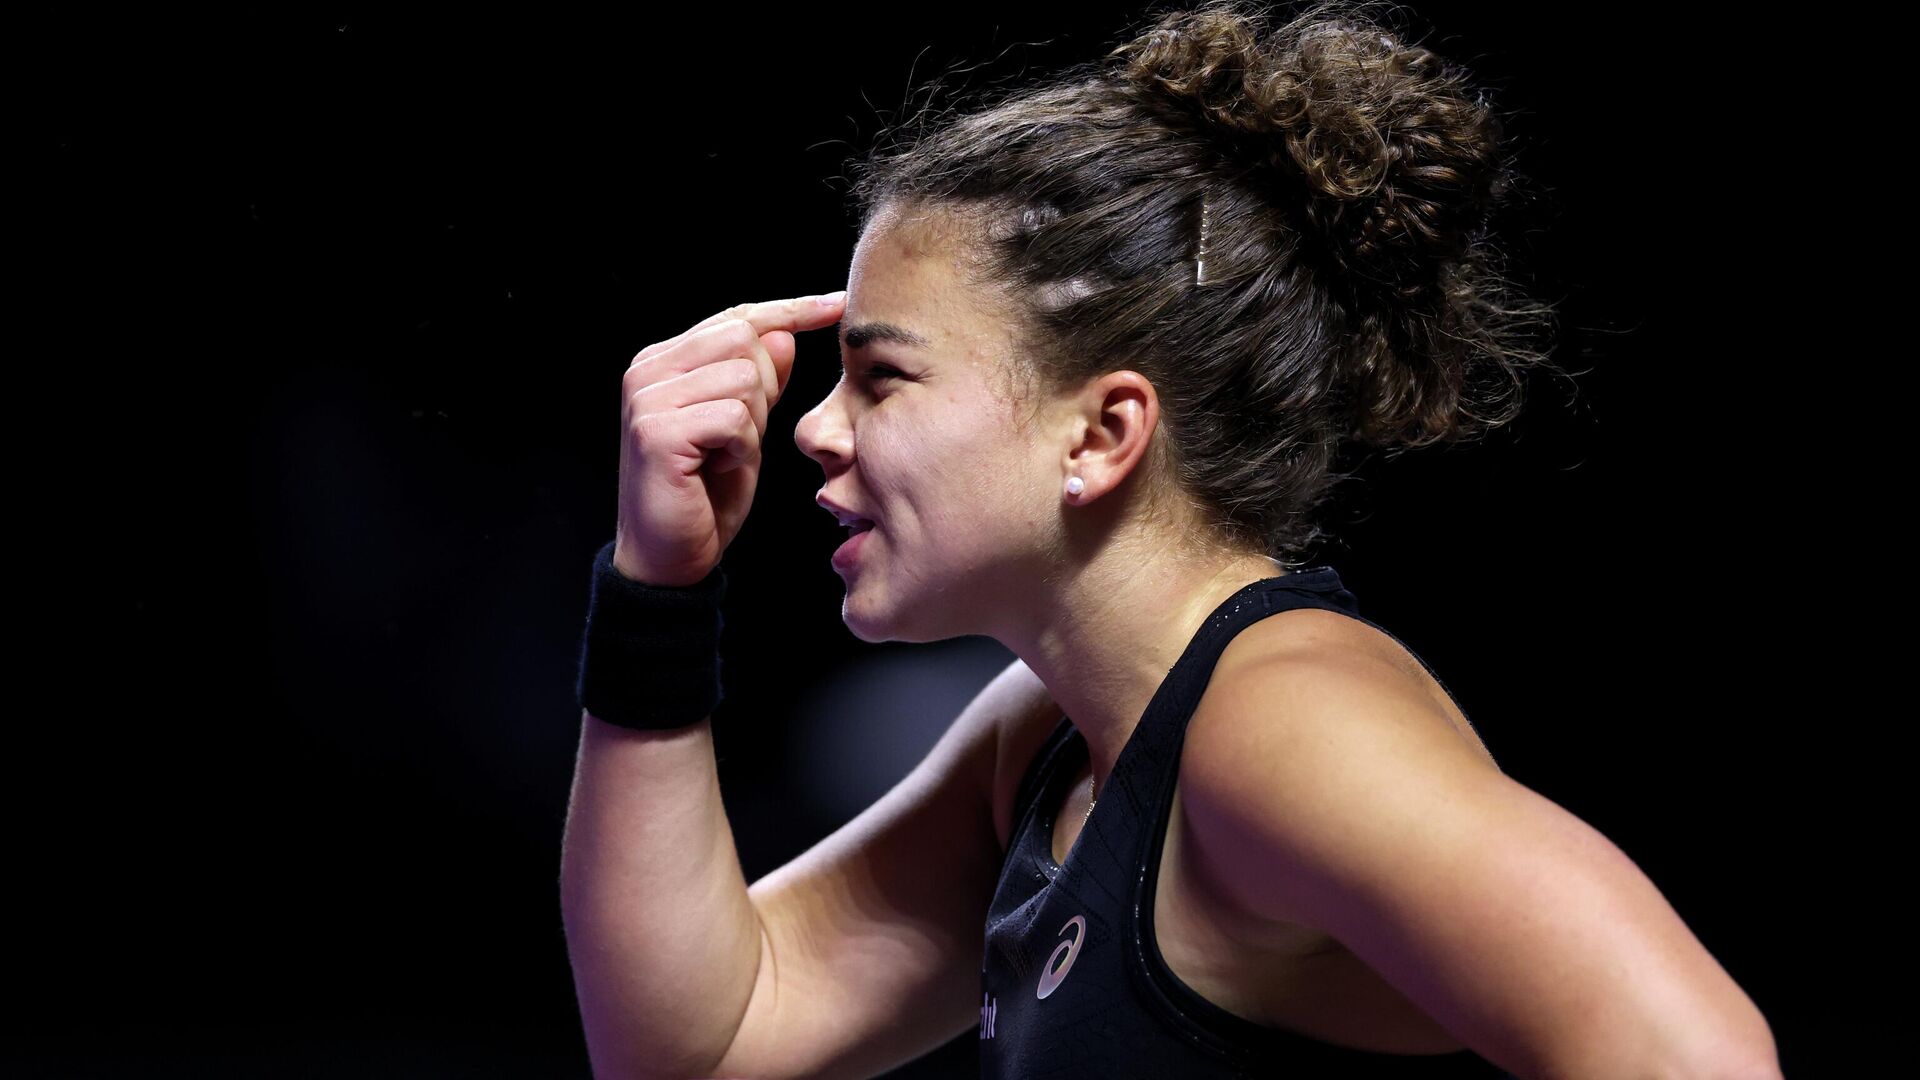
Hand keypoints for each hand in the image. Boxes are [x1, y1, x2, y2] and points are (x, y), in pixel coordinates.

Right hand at [612, 292, 845, 585]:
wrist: (669, 558)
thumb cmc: (707, 493)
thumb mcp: (746, 429)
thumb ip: (762, 381)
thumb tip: (784, 335)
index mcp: (665, 361)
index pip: (737, 317)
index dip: (791, 310)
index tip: (839, 305)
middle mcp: (647, 370)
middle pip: (745, 339)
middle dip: (765, 388)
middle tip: (742, 436)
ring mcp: (647, 398)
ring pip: (744, 378)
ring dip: (754, 424)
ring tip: (726, 455)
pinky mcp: (656, 431)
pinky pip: (734, 418)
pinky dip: (742, 448)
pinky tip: (719, 468)